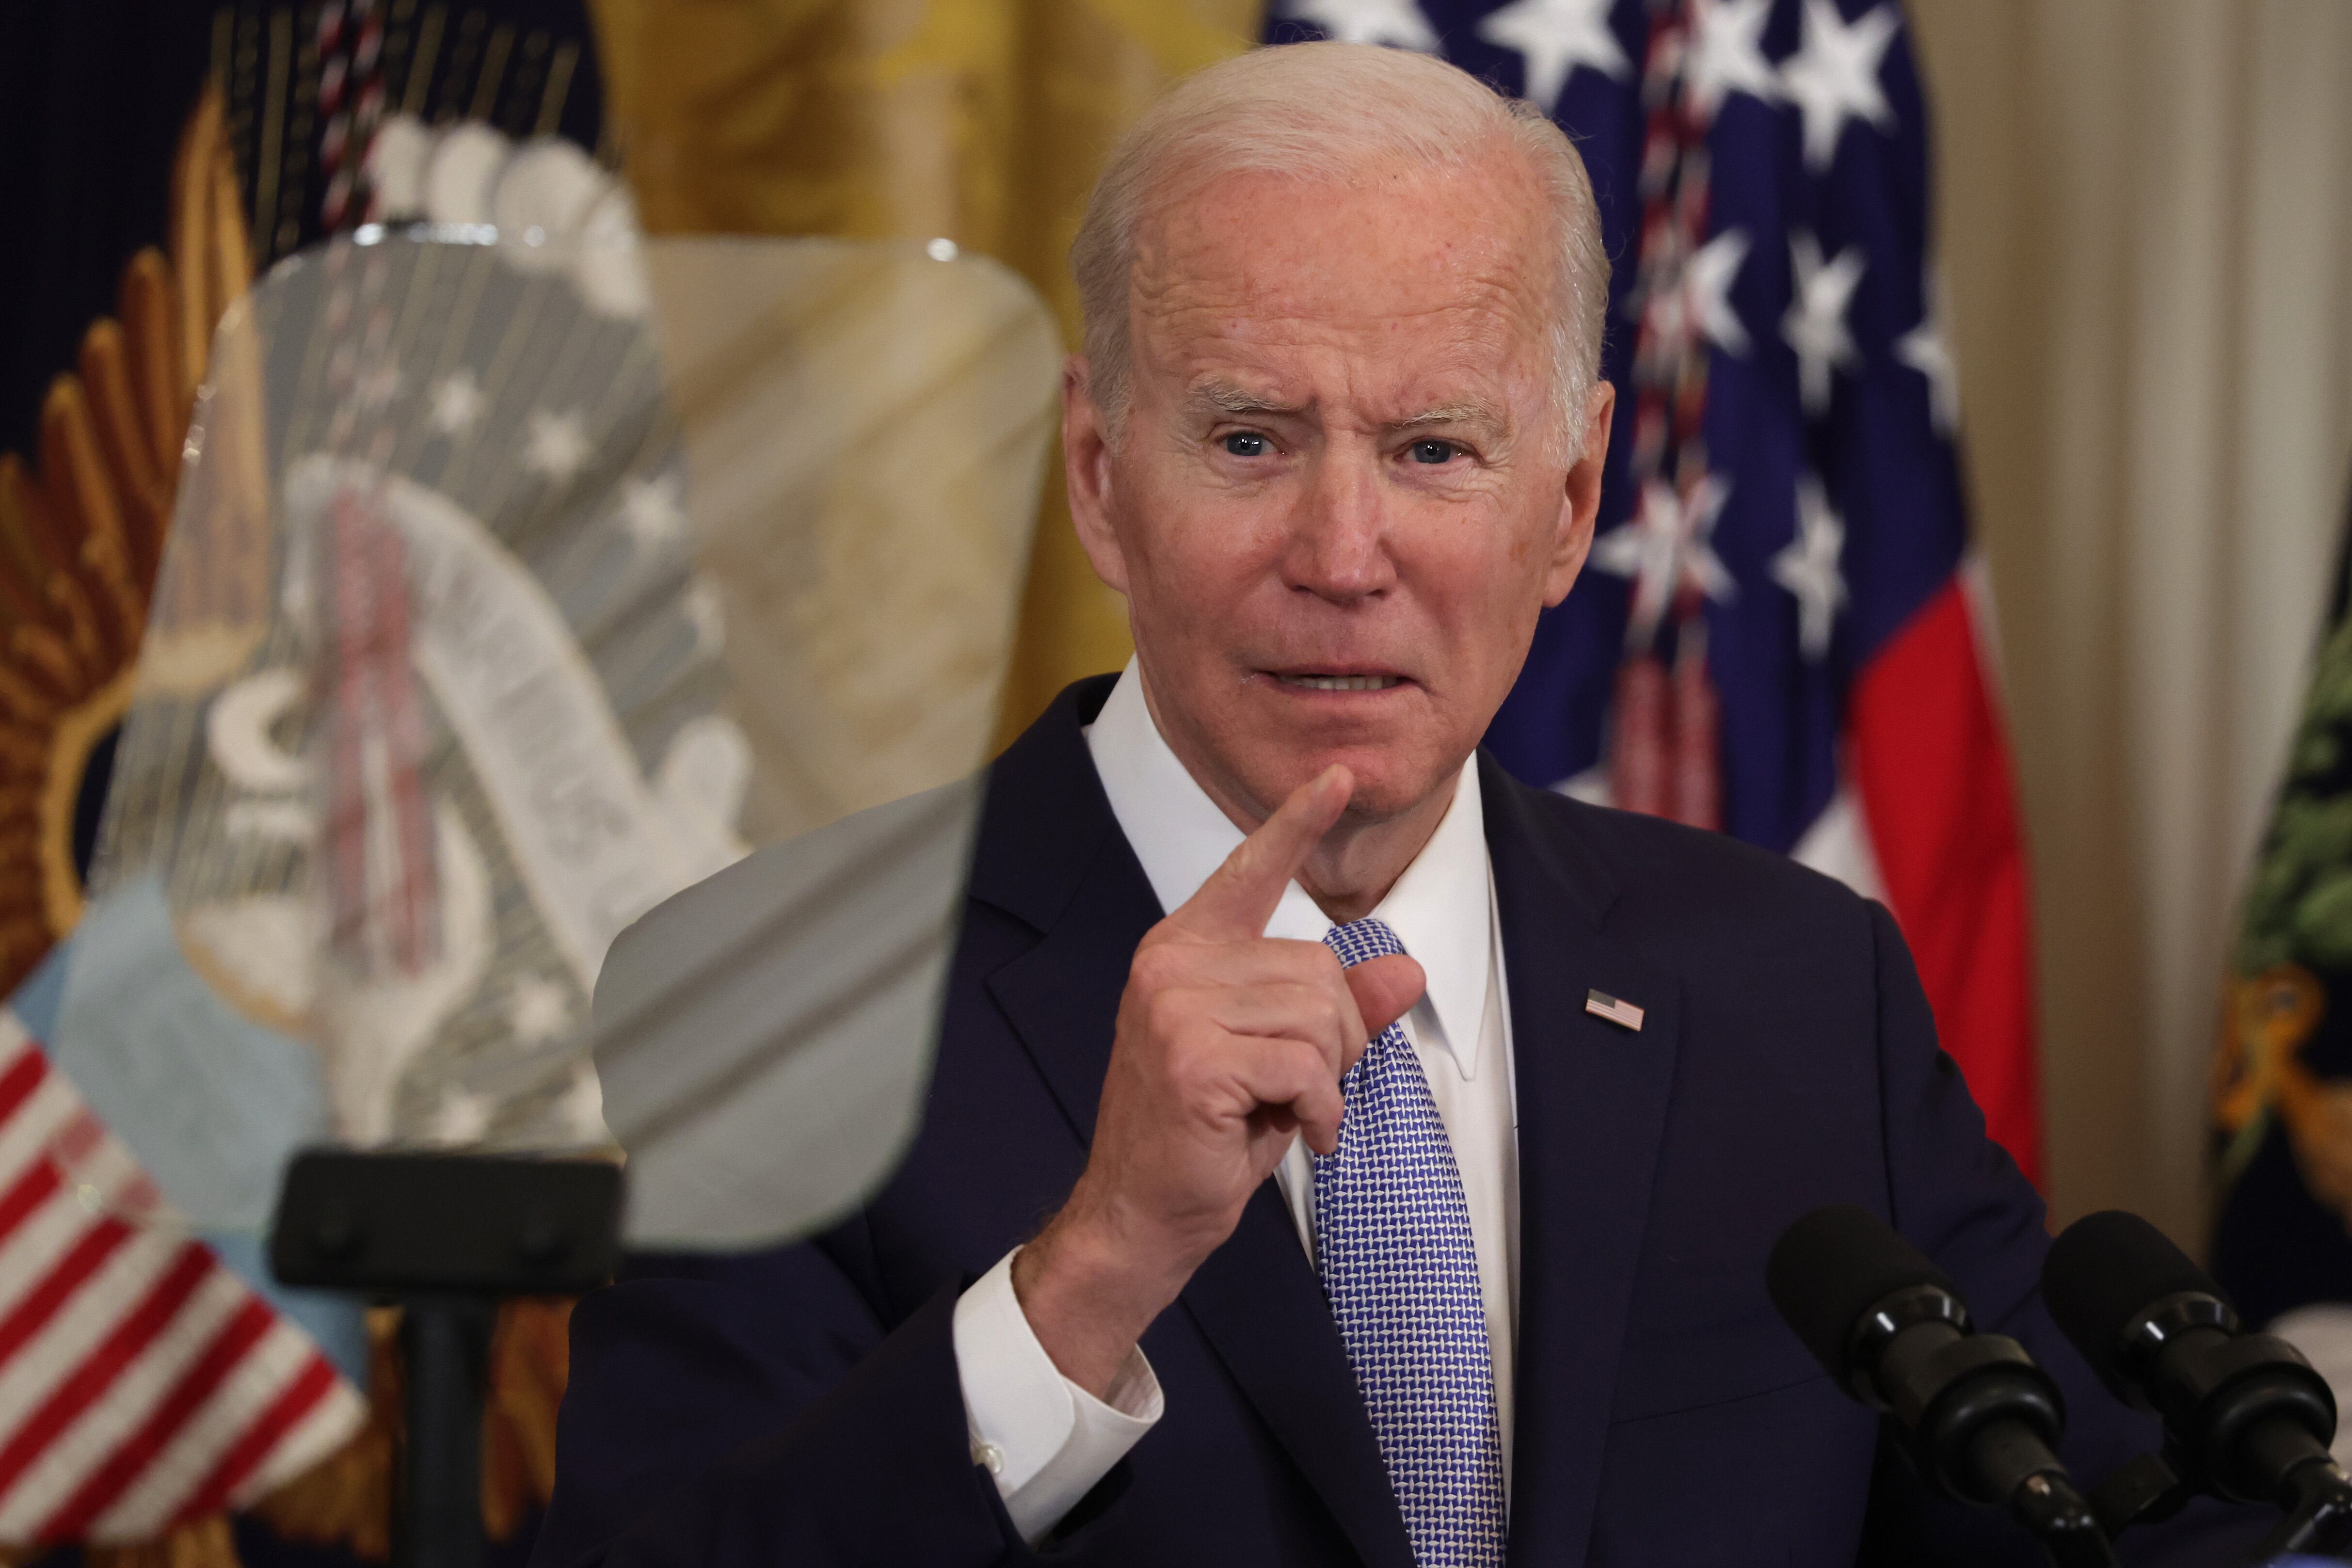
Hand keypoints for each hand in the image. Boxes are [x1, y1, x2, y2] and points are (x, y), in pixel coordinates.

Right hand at [1011, 765, 1424, 1396]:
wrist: (1140, 1214)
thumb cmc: (1204, 1135)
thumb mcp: (1283, 1060)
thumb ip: (1338, 1009)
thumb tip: (1406, 967)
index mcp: (1185, 948)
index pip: (1251, 870)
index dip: (1297, 820)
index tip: (1338, 775)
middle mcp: (1172, 963)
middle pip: (1319, 969)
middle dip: (1332, 1040)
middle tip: (1291, 1089)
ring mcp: (1175, 1007)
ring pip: (1320, 1017)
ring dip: (1325, 1080)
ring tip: (1282, 1110)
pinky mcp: (1194, 1058)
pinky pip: (1308, 1067)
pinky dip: (1319, 1111)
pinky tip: (1288, 1131)